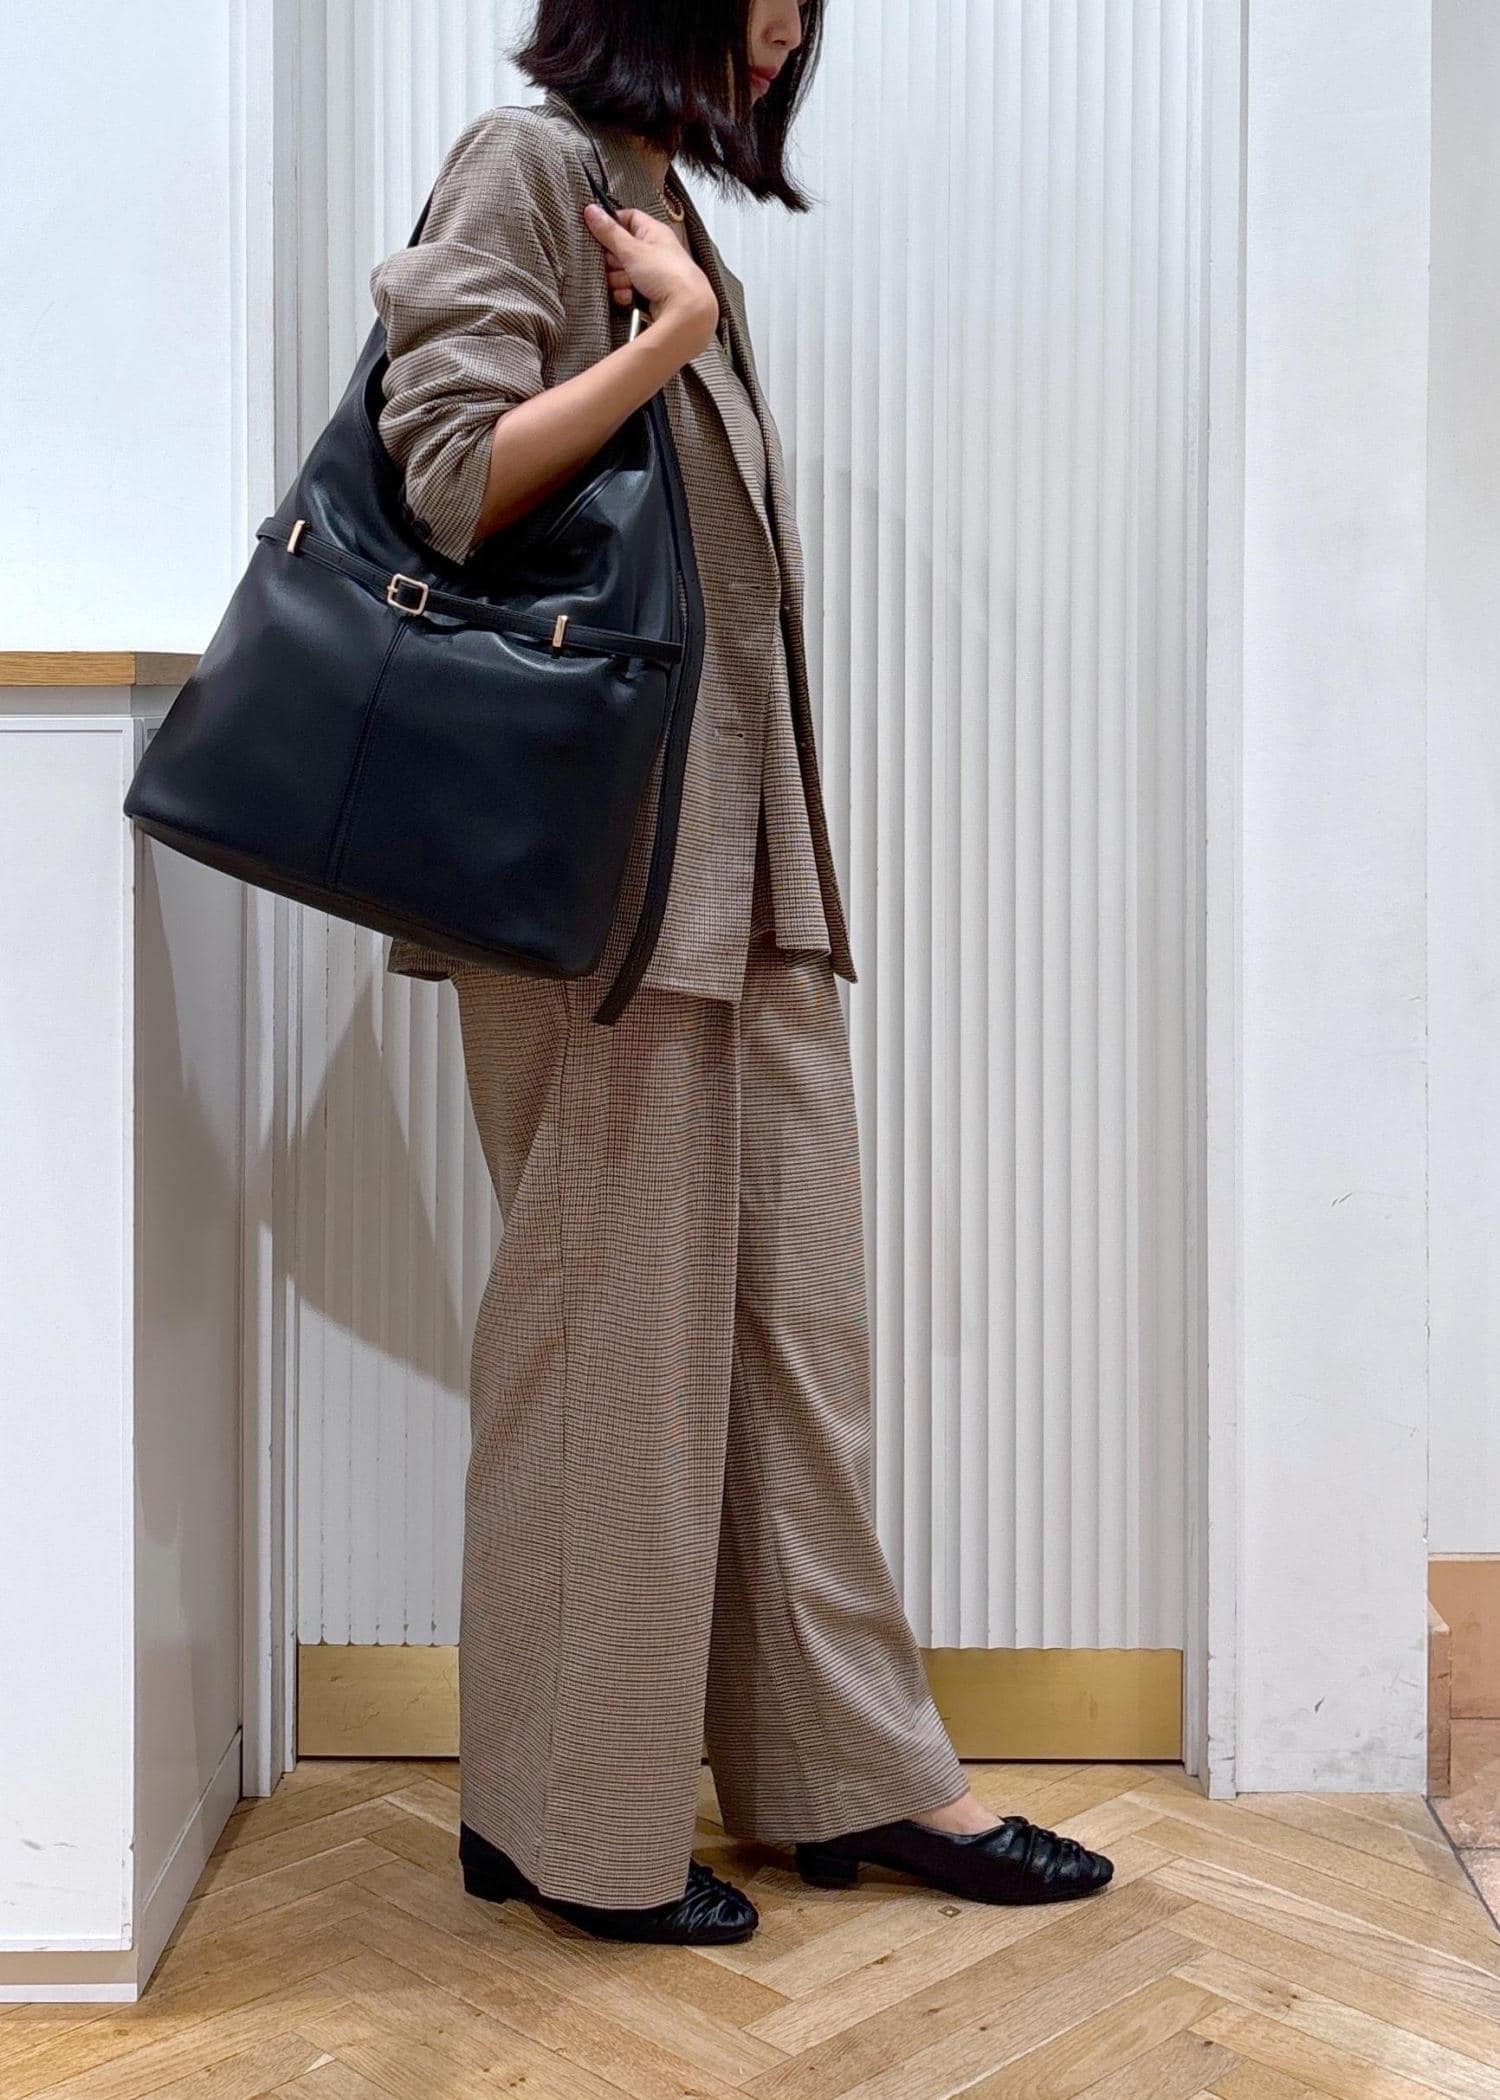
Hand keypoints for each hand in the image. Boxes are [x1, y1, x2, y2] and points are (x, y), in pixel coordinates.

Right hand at [582, 200, 717, 341]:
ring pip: (623, 272)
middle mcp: (655, 250)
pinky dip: (625, 294)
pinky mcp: (650, 293)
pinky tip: (630, 297)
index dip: (612, 225)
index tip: (599, 234)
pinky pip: (628, 290)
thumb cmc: (669, 276)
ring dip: (619, 280)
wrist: (686, 311)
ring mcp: (653, 273)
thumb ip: (609, 232)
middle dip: (614, 261)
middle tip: (617, 265)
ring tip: (628, 284)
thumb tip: (591, 210)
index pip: (628, 218)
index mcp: (654, 232)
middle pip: (621, 248)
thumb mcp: (632, 249)